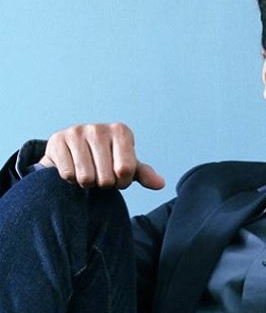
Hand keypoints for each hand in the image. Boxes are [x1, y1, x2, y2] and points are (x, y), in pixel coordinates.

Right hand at [40, 122, 164, 189]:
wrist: (73, 152)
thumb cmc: (108, 160)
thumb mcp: (128, 167)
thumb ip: (144, 175)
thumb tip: (161, 184)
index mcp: (121, 131)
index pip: (126, 170)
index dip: (122, 182)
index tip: (118, 176)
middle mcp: (99, 128)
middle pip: (106, 177)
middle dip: (104, 184)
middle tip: (100, 175)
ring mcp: (77, 131)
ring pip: (86, 178)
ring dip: (88, 184)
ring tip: (88, 173)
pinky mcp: (57, 140)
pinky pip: (68, 175)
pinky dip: (71, 180)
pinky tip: (73, 169)